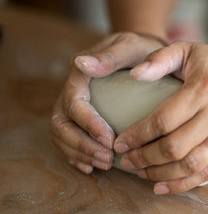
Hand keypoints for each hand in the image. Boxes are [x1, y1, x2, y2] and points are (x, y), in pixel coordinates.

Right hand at [50, 32, 164, 173]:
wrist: (140, 50)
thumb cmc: (138, 49)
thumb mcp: (129, 47)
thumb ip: (109, 57)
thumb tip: (81, 63)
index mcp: (80, 72)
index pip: (74, 102)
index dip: (88, 124)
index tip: (109, 139)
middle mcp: (71, 89)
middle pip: (61, 123)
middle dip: (81, 145)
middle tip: (108, 158)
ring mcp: (72, 103)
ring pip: (61, 134)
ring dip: (80, 153)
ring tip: (105, 163)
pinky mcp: (79, 115)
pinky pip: (67, 138)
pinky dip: (76, 154)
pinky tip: (91, 166)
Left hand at [114, 42, 207, 193]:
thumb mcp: (189, 50)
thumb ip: (159, 58)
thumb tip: (134, 76)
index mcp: (204, 88)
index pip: (164, 120)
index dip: (138, 135)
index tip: (121, 143)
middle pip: (175, 147)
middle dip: (145, 158)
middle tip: (127, 161)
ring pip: (191, 165)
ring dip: (161, 174)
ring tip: (141, 173)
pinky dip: (183, 184)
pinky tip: (163, 186)